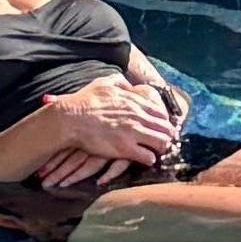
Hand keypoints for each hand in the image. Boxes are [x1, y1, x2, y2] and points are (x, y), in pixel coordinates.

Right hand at [38, 72, 175, 167]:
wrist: (72, 118)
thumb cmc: (86, 100)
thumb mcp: (105, 82)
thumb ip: (121, 82)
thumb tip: (130, 86)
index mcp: (134, 101)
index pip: (160, 112)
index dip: (165, 121)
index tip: (164, 126)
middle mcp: (137, 116)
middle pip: (164, 127)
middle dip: (168, 135)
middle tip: (168, 141)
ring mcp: (133, 133)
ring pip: (160, 142)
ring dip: (162, 147)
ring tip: (160, 151)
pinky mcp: (125, 149)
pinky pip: (147, 156)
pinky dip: (150, 159)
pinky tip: (147, 159)